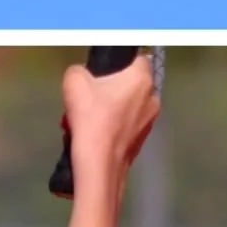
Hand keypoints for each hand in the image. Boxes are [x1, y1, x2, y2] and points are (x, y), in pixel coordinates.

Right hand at [61, 56, 160, 185]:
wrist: (99, 167)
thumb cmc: (91, 118)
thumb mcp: (74, 81)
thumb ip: (79, 71)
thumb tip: (83, 79)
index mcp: (142, 78)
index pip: (137, 59)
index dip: (119, 63)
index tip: (103, 73)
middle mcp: (152, 100)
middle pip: (129, 87)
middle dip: (109, 92)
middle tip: (88, 100)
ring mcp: (149, 125)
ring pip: (126, 110)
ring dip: (107, 113)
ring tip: (85, 123)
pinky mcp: (141, 145)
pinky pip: (125, 130)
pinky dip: (111, 131)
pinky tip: (92, 139)